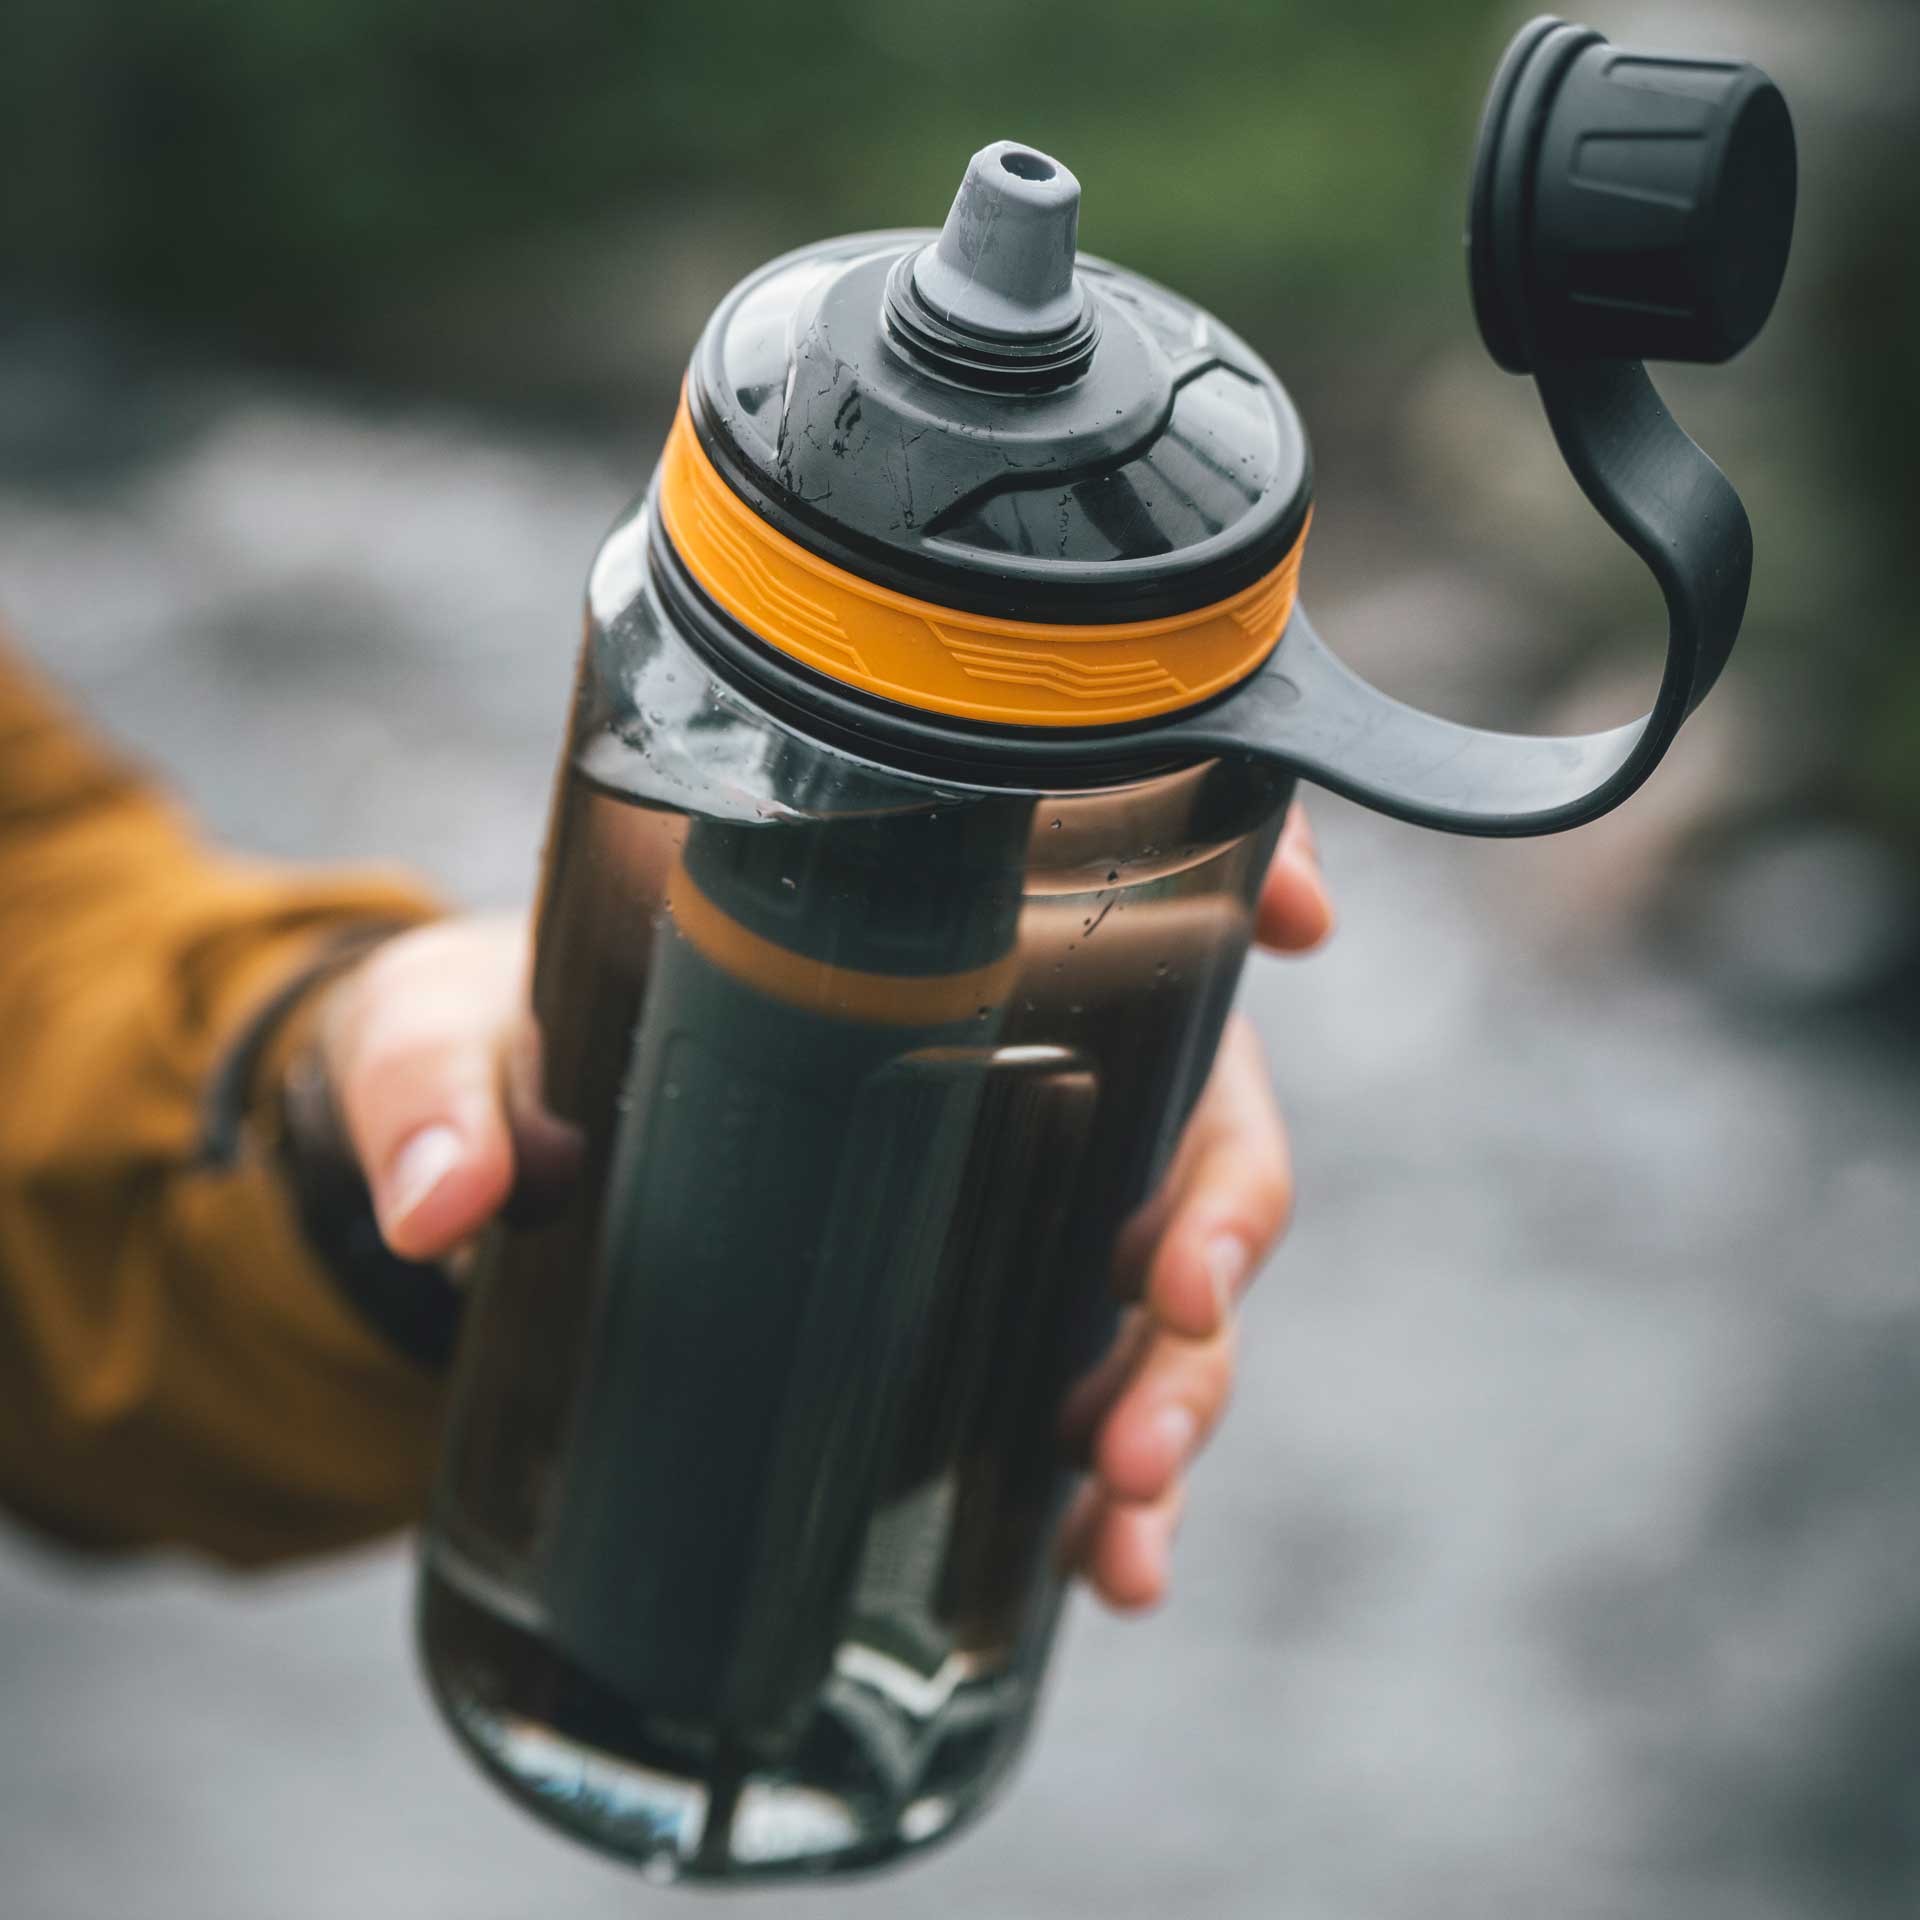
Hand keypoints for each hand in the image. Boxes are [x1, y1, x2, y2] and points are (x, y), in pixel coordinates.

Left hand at [316, 804, 1332, 1608]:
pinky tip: (1108, 1567)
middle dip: (1212, 1220)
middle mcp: (995, 1056)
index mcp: (905, 934)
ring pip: (1159, 1273)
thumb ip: (435, 1090)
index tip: (1306, 926)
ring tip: (1126, 1505)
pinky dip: (1115, 1483)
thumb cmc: (492, 1044)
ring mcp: (997, 1195)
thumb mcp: (446, 1041)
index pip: (1118, 875)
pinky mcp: (967, 1316)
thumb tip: (449, 1199)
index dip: (1251, 868)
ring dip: (1184, 1384)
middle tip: (1167, 1317)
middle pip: (1185, 1109)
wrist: (486, 1150)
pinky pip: (1084, 1388)